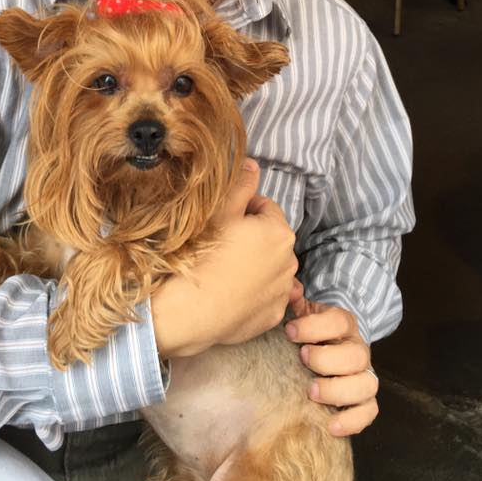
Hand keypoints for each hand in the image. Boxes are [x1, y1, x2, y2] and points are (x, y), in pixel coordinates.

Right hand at [152, 159, 298, 357]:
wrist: (191, 309)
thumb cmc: (204, 254)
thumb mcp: (220, 211)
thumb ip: (241, 185)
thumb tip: (253, 165)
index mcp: (279, 231)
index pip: (266, 208)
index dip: (244, 211)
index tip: (225, 220)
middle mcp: (290, 261)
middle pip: (271, 238)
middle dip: (252, 237)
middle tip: (223, 244)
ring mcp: (282, 291)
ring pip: (270, 267)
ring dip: (255, 264)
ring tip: (226, 269)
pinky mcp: (273, 315)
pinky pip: (267, 295)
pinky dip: (255, 291)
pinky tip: (232, 291)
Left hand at [285, 301, 377, 435]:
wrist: (332, 343)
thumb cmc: (312, 329)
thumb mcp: (304, 311)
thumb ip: (295, 300)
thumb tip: (291, 289)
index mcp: (344, 324)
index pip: (339, 321)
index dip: (314, 326)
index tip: (290, 331)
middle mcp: (358, 349)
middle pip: (356, 355)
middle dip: (326, 359)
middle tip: (302, 358)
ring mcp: (364, 375)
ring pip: (367, 385)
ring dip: (339, 390)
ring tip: (311, 391)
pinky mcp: (365, 399)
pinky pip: (369, 412)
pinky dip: (353, 421)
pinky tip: (331, 425)